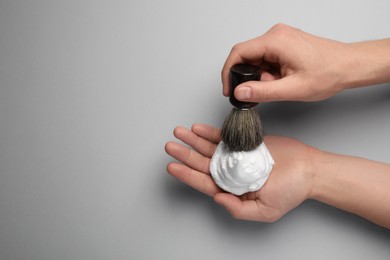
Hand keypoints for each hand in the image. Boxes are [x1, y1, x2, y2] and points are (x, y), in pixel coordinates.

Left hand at [165, 124, 314, 221]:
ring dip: (193, 140)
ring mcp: (236, 157)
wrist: (308, 169)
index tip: (172, 167)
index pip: (204, 183)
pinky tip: (197, 128)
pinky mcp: (243, 143)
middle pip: (202, 164)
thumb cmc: (291, 192)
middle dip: (185, 155)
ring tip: (179, 132)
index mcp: (233, 190)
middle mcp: (230, 173)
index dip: (187, 175)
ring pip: (209, 148)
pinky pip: (223, 137)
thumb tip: (217, 198)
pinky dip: (210, 132)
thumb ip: (239, 209)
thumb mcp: (266, 211)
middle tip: (170, 146)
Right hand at [222, 23, 348, 101]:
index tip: (228, 89)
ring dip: (262, 75)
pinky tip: (283, 78)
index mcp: (276, 41)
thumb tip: (239, 92)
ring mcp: (280, 37)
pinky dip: (269, 72)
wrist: (348, 66)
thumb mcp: (293, 89)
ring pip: (256, 58)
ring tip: (280, 84)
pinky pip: (266, 58)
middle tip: (264, 90)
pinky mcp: (283, 43)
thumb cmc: (328, 74)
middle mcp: (276, 34)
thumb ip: (263, 92)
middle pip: (246, 56)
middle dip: (250, 76)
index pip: (238, 52)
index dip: (228, 72)